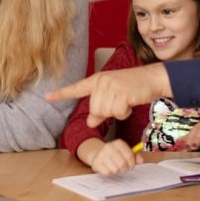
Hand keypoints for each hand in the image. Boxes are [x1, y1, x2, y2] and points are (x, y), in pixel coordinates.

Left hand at [46, 63, 171, 127]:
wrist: (152, 78)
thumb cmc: (133, 88)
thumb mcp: (114, 97)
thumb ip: (100, 109)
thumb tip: (89, 122)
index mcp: (97, 80)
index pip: (76, 88)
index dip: (61, 94)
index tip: (47, 97)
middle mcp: (101, 81)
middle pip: (95, 109)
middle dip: (107, 112)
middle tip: (119, 103)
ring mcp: (111, 85)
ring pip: (105, 111)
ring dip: (117, 112)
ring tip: (125, 101)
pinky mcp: (121, 91)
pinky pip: (117, 112)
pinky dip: (125, 112)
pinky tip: (130, 102)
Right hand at [90, 139, 142, 174]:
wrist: (98, 154)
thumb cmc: (116, 154)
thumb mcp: (126, 152)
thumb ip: (135, 156)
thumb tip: (141, 161)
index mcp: (119, 143)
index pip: (129, 156)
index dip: (132, 163)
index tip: (131, 165)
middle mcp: (109, 147)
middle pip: (122, 164)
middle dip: (125, 169)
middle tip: (124, 168)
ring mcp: (102, 154)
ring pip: (115, 169)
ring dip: (118, 171)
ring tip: (116, 167)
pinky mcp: (97, 162)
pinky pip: (108, 172)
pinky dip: (110, 172)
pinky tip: (109, 168)